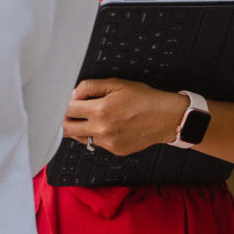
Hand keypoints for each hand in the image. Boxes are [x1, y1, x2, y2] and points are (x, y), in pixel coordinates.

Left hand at [64, 79, 190, 155]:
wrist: (168, 118)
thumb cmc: (145, 99)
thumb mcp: (117, 84)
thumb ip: (90, 87)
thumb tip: (72, 94)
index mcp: (101, 110)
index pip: (66, 110)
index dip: (64, 103)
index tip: (68, 101)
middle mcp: (102, 129)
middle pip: (67, 129)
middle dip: (65, 119)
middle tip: (71, 112)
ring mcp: (108, 142)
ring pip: (80, 138)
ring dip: (80, 128)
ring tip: (93, 117)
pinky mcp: (115, 150)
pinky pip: (96, 143)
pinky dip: (95, 135)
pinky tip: (107, 126)